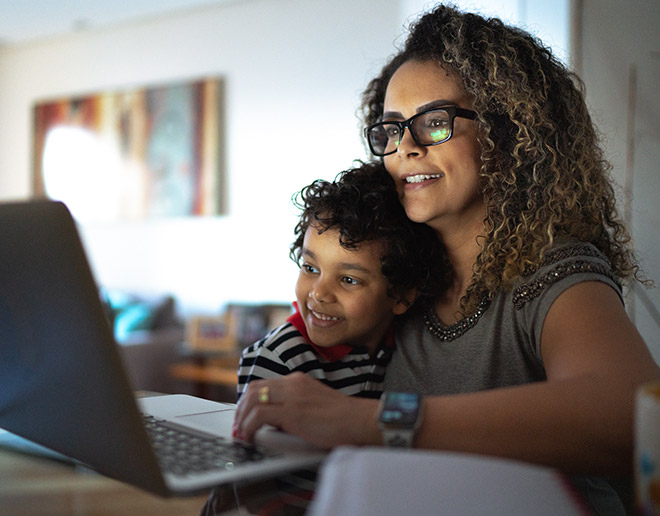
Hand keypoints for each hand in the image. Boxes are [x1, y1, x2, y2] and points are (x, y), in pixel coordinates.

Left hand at [233, 372, 380, 448]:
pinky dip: (249, 427)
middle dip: (241, 409)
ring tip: (242, 434)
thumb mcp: (314, 405)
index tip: (244, 416)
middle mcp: (293, 384)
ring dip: (242, 418)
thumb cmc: (342, 419)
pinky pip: (259, 415)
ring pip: (252, 399)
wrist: (360, 421)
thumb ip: (295, 407)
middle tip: (238, 427)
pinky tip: (250, 437)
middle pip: (253, 389)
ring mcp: (293, 396)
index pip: (263, 384)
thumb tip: (274, 421)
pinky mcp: (293, 412)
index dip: (248, 401)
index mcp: (298, 381)